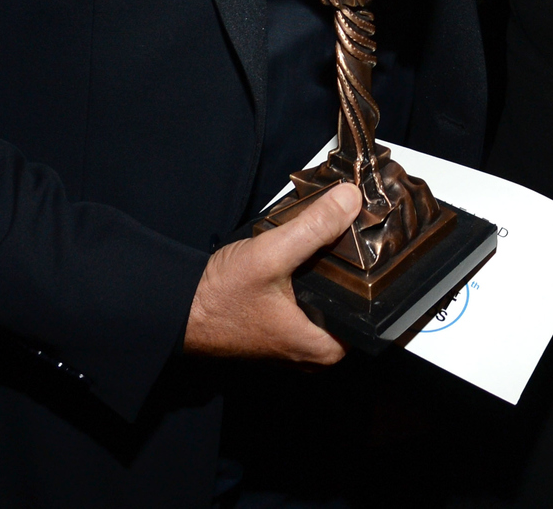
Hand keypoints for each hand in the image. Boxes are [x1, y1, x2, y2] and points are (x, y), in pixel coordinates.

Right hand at [183, 181, 362, 362]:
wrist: (173, 310)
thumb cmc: (218, 297)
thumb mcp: (271, 255)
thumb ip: (314, 227)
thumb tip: (351, 200)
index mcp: (319, 347)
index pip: (372, 318)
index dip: (379, 282)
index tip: (378, 247)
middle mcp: (309, 352)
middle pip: (352, 308)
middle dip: (354, 274)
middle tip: (352, 239)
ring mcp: (292, 343)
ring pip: (329, 306)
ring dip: (330, 275)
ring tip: (332, 240)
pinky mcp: (277, 329)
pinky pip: (308, 306)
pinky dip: (310, 282)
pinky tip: (306, 255)